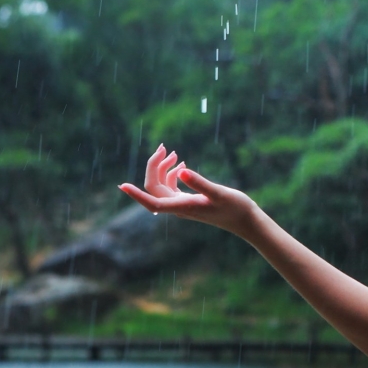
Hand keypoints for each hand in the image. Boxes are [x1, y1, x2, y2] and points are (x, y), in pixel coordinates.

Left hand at [118, 144, 257, 234]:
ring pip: (161, 186)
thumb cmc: (235, 207)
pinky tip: (181, 165)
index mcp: (183, 206)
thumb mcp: (219, 193)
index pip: (152, 202)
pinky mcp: (189, 201)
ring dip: (162, 168)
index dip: (136, 194)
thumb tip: (182, 172)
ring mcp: (182, 205)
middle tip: (164, 147)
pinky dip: (172, 174)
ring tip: (173, 152)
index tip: (122, 185)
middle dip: (153, 166)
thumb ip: (200, 183)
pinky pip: (171, 187)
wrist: (245, 220)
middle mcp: (179, 207)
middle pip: (154, 187)